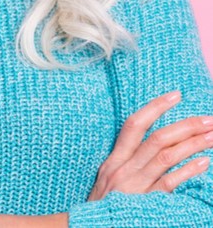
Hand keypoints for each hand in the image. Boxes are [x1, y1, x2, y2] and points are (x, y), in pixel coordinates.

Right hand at [89, 90, 212, 199]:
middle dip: (185, 126)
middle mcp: (123, 169)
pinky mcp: (144, 204)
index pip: (134, 124)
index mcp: (113, 160)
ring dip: (193, 144)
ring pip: (166, 157)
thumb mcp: (107, 182)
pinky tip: (204, 163)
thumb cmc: (102, 209)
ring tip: (212, 136)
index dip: (155, 107)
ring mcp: (134, 186)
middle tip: (208, 119)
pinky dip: (187, 171)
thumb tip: (153, 148)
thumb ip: (125, 164)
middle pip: (157, 139)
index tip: (176, 95)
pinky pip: (169, 184)